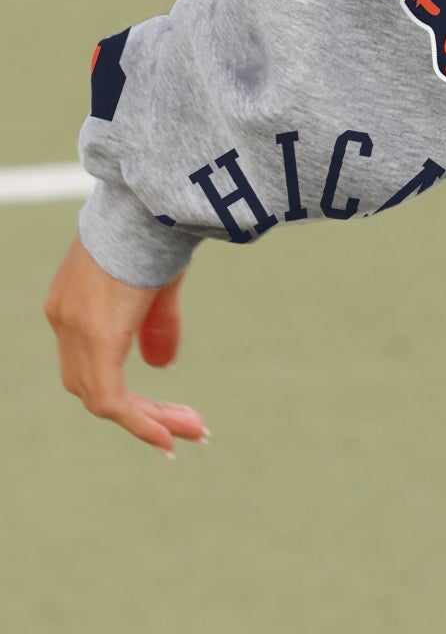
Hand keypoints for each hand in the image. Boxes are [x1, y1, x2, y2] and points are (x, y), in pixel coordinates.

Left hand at [45, 237, 206, 455]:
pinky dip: (139, 421)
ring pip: (101, 399)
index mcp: (71, 305)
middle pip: (92, 389)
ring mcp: (74, 327)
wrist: (151, 198)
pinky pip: (109, 397)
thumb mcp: (157, 282)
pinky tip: (168, 435)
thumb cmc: (157, 230)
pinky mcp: (94, 334)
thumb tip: (161, 366)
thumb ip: (156, 325)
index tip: (163, 412)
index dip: (123, 395)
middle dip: (142, 413)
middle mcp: (64, 319)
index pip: (88, 366)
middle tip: (188, 427)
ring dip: (148, 419)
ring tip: (193, 429)